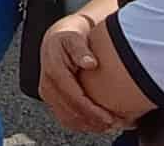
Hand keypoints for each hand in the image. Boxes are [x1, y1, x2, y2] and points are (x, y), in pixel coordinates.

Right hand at [39, 15, 121, 132]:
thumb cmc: (69, 37)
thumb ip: (81, 50)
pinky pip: (65, 117)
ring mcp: (48, 93)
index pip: (73, 97)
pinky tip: (97, 124)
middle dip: (93, 121)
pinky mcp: (51, 99)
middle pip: (70, 112)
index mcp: (53, 70)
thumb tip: (90, 63)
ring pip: (67, 118)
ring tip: (109, 126)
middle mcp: (47, 84)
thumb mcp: (74, 37)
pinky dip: (82, 124)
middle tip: (115, 125)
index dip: (91, 111)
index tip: (109, 117)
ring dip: (88, 125)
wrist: (57, 37)